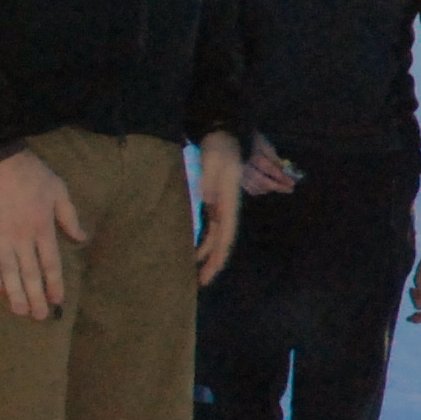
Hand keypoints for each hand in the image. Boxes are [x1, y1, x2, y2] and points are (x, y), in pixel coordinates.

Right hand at [0, 147, 84, 320]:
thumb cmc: (31, 174)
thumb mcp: (58, 190)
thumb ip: (69, 217)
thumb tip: (81, 238)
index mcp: (42, 228)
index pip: (50, 264)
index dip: (54, 284)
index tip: (58, 301)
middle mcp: (21, 238)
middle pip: (30, 274)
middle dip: (36, 297)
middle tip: (39, 317)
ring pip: (8, 271)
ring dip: (15, 293)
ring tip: (20, 311)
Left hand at [193, 132, 244, 286]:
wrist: (223, 137)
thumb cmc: (219, 151)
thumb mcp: (211, 167)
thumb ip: (205, 187)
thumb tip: (202, 206)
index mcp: (228, 205)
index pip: (225, 238)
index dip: (217, 259)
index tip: (207, 276)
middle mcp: (225, 211)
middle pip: (220, 243)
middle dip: (211, 263)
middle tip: (198, 282)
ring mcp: (219, 208)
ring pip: (214, 237)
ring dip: (205, 254)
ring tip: (193, 270)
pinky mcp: (212, 204)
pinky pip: (208, 227)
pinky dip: (201, 240)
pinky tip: (192, 248)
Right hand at [238, 132, 300, 196]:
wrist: (233, 141)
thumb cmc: (252, 141)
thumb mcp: (264, 145)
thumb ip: (274, 158)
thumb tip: (284, 170)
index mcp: (253, 157)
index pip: (269, 169)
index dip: (281, 177)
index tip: (292, 182)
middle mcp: (245, 168)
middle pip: (262, 181)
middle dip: (278, 186)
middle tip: (290, 189)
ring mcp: (240, 175)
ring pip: (256, 188)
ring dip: (270, 189)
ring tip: (281, 188)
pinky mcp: (238, 179)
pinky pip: (249, 189)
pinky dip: (260, 190)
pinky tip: (267, 188)